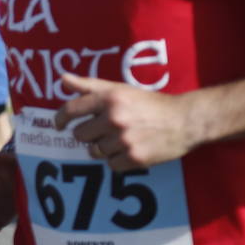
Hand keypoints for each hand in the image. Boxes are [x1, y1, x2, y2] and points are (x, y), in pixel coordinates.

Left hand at [55, 73, 194, 169]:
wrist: (185, 120)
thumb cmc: (150, 103)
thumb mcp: (120, 89)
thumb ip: (89, 85)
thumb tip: (62, 79)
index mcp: (109, 98)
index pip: (71, 110)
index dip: (60, 119)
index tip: (58, 125)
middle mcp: (114, 118)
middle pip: (80, 135)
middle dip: (89, 134)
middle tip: (105, 130)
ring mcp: (124, 140)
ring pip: (94, 152)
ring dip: (103, 148)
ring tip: (120, 139)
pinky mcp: (135, 158)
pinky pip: (111, 165)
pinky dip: (118, 160)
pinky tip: (129, 150)